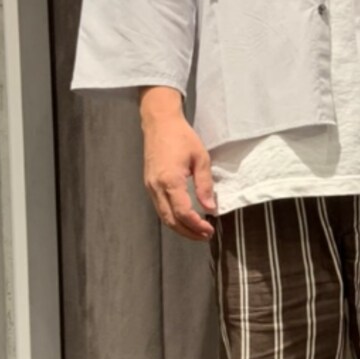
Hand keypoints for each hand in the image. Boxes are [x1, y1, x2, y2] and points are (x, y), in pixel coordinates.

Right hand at [140, 87, 215, 241]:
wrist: (160, 123)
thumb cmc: (181, 136)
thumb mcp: (201, 158)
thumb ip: (205, 185)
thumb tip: (210, 207)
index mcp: (170, 180)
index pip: (182, 212)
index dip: (196, 225)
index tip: (209, 229)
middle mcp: (156, 187)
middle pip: (171, 220)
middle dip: (188, 232)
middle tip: (205, 235)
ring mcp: (150, 187)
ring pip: (164, 217)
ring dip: (180, 228)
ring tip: (197, 231)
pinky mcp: (149, 185)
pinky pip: (160, 208)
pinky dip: (172, 218)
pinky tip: (184, 219)